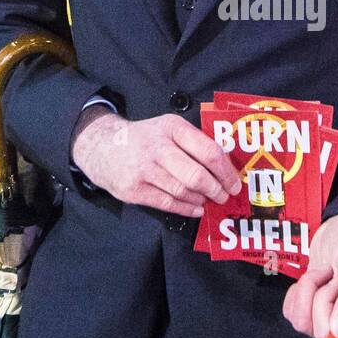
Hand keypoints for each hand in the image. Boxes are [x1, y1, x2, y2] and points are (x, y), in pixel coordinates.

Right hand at [71, 108, 241, 215]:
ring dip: (201, 199)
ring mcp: (144, 170)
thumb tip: (226, 167)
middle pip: (197, 175)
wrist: (102, 146)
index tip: (235, 182)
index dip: (226, 171)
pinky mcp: (133, 189)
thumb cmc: (145, 139)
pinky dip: (186, 208)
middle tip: (224, 196)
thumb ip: (193, 142)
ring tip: (207, 200)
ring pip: (183, 191)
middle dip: (216, 189)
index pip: (208, 151)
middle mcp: (157, 147)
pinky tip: (196, 209)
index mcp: (172, 128)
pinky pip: (168, 203)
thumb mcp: (168, 128)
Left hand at [282, 212, 337, 337]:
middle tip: (334, 276)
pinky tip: (316, 278)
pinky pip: (290, 313)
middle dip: (320, 296)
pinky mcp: (309, 312)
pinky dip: (298, 291)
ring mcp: (327, 321)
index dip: (334, 310)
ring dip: (308, 290)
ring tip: (324, 273)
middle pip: (319, 331)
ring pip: (301, 322)